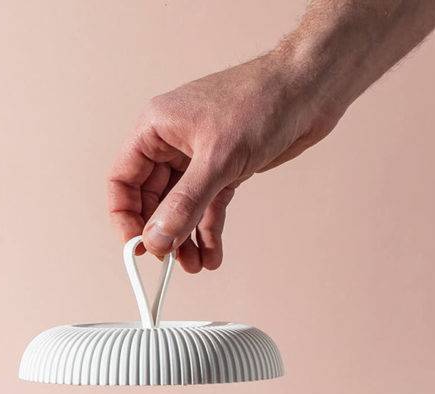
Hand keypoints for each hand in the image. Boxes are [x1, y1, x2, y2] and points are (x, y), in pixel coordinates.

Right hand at [108, 52, 343, 270]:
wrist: (311, 87)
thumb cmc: (262, 101)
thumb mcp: (217, 159)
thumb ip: (184, 204)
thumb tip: (157, 239)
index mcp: (155, 128)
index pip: (123, 179)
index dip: (125, 217)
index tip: (137, 247)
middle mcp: (171, 143)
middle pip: (150, 199)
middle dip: (161, 233)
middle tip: (171, 261)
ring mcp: (198, 156)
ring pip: (181, 207)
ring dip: (185, 238)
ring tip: (196, 266)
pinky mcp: (225, 167)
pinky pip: (207, 205)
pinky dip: (209, 230)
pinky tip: (213, 254)